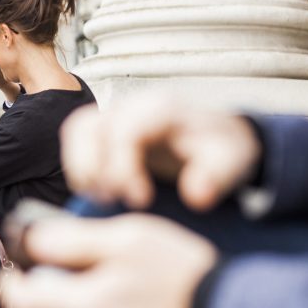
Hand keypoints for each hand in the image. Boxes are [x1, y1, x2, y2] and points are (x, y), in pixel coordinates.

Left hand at [0, 213, 216, 307]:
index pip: (20, 300)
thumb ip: (72, 240)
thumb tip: (33, 240)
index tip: (14, 264)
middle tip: (67, 263)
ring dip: (75, 299)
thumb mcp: (126, 237)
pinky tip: (127, 298)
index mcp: (86, 307)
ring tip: (109, 277)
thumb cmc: (184, 275)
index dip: (11, 279)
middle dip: (46, 285)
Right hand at [60, 96, 261, 211]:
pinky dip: (80, 168)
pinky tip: (99, 192)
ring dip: (80, 169)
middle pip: (87, 127)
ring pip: (75, 131)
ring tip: (101, 198)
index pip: (125, 132)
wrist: (216, 135)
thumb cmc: (220, 148)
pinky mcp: (104, 129)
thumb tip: (196, 197)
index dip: (123, 168)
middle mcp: (131, 105)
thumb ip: (216, 177)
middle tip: (112, 202)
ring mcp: (113, 114)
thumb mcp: (232, 160)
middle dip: (92, 169)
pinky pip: (76, 141)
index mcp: (161, 108)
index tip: (139, 201)